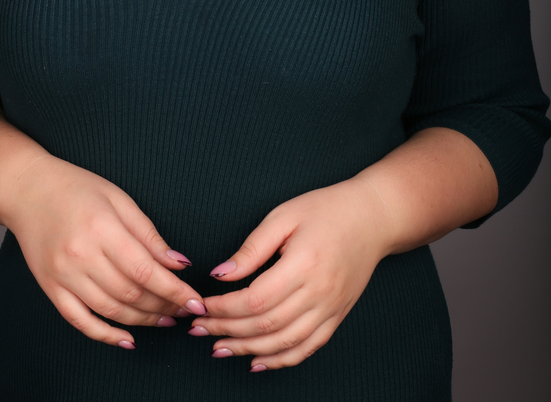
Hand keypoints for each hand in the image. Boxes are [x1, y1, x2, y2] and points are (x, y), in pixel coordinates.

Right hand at [2, 154, 205, 347]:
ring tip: (165, 320)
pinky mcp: (50, 288)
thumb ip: (148, 233)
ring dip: (142, 321)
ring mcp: (63, 275)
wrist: (28, 190)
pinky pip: (79, 320)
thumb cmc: (77, 188)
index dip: (174, 290)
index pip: (146, 269)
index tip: (195, 301)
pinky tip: (127, 340)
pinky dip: (104, 335)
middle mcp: (81, 255)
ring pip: (110, 310)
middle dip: (163, 306)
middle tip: (184, 309)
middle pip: (130, 293)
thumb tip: (178, 264)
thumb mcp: (118, 198)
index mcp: (102, 228)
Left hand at [191, 179, 391, 370]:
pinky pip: (308, 348)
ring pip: (284, 343)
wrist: (372, 218)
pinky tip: (257, 361)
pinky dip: (281, 360)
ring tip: (219, 349)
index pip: (256, 300)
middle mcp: (319, 293)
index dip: (225, 309)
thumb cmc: (326, 210)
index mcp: (303, 264)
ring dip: (248, 350)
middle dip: (227, 331)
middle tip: (198, 330)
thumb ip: (252, 248)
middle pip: (266, 325)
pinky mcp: (337, 316)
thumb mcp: (284, 216)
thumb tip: (220, 274)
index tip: (202, 306)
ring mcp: (330, 309)